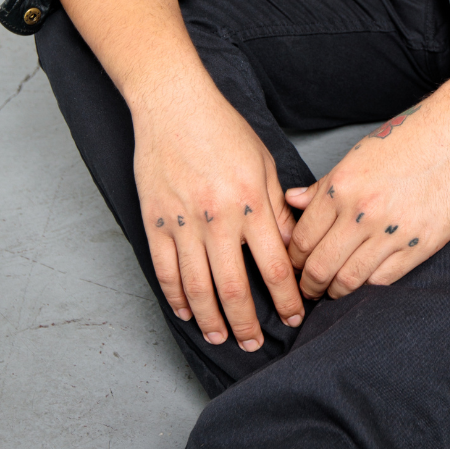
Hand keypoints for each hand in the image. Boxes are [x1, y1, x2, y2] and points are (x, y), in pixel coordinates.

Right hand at [132, 77, 303, 351]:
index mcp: (250, 204)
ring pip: (198, 288)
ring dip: (211, 319)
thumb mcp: (263, 162)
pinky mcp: (156, 222)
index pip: (275, 267)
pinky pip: (165, 271)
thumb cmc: (222, 129)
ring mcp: (183, 223)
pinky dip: (176, 297)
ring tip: (221, 337)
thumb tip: (291, 245)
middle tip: (255, 343)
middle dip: (248, 323)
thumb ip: (277, 207)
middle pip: (236, 288)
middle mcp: (218, 219)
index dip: (286, 299)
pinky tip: (186, 312)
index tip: (294, 316)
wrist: (172, 104)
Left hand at [283, 103, 449, 300]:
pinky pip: (384, 279)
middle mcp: (362, 212)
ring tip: (333, 292)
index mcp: (341, 187)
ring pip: (349, 279)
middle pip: (320, 266)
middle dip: (308, 284)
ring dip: (336, 291)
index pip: (302, 238)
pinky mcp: (420, 245)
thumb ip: (323, 185)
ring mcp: (392, 232)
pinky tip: (364, 282)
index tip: (295, 265)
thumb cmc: (408, 139)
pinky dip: (368, 286)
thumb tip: (292, 200)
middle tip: (307, 290)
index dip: (293, 258)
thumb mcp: (358, 155)